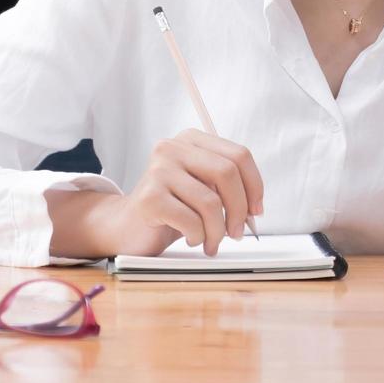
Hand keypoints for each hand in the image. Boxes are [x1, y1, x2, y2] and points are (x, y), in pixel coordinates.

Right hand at [87, 130, 264, 257]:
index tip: (256, 210)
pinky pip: (191, 221)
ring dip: (218, 231)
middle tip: (237, 232)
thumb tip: (255, 206)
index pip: (239, 155)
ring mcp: (159, 170)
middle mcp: (173, 148)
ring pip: (211, 202)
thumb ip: (227, 187)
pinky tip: (191, 239)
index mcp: (192, 140)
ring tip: (211, 242)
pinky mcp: (149, 197)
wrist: (128, 227)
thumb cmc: (171, 209)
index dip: (254, 185)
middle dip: (239, 209)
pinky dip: (198, 236)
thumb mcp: (203, 188)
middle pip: (228, 173)